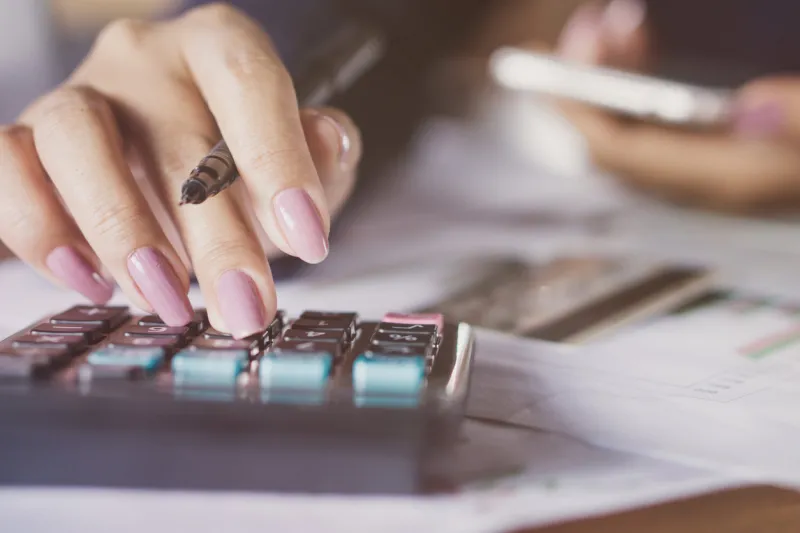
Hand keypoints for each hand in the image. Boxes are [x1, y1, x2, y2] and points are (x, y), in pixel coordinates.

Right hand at [0, 4, 361, 336]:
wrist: (172, 163)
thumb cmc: (242, 161)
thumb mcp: (302, 160)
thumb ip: (323, 151)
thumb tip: (330, 140)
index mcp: (218, 46)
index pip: (249, 82)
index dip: (279, 160)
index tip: (308, 239)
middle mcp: (144, 58)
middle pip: (175, 138)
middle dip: (216, 237)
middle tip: (245, 307)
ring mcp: (77, 93)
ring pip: (77, 143)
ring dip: (121, 232)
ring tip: (167, 301)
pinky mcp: (23, 138)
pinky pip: (6, 168)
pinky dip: (40, 230)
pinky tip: (90, 280)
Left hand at [554, 0, 799, 211]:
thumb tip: (749, 108)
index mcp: (736, 177)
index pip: (623, 154)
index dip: (579, 111)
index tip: (551, 67)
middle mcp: (717, 180)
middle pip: (622, 143)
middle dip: (592, 87)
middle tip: (588, 27)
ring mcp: (725, 169)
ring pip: (641, 133)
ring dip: (618, 80)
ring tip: (615, 24)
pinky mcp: (736, 154)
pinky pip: (665, 128)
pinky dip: (645, 89)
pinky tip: (647, 55)